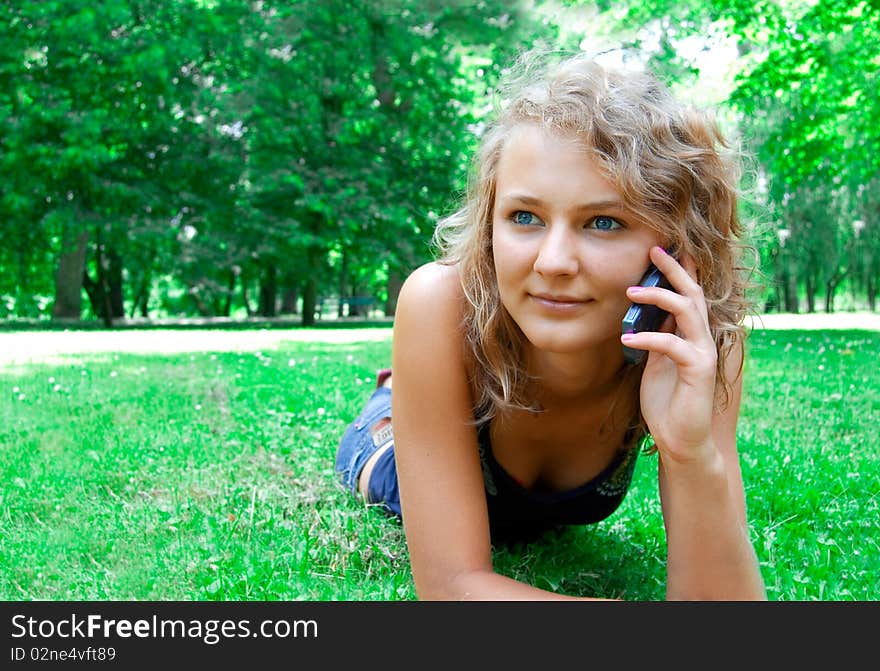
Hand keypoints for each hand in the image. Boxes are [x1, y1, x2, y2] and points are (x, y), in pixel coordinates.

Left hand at [620, 246, 717, 463]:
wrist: (680, 440)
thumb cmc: (667, 401)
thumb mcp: (655, 362)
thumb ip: (657, 336)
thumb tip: (646, 312)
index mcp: (691, 335)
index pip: (688, 295)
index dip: (679, 271)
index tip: (662, 248)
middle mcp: (702, 339)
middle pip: (692, 294)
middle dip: (674, 269)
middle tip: (654, 250)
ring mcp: (704, 353)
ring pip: (687, 312)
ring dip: (659, 297)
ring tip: (631, 292)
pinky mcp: (699, 371)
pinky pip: (673, 345)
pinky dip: (649, 338)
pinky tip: (628, 338)